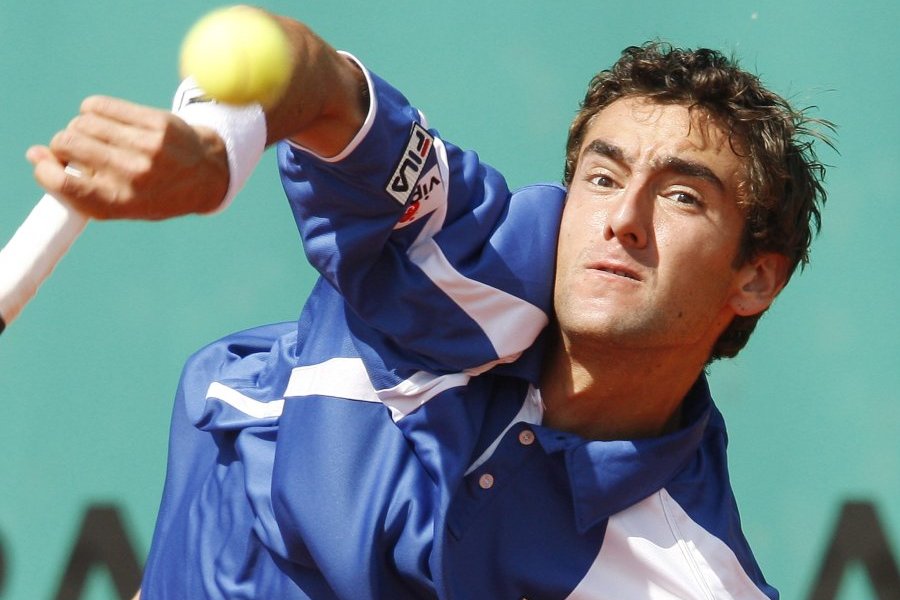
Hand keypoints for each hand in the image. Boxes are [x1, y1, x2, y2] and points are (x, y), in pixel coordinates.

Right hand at [27, 96, 228, 219]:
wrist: (208, 174)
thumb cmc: (155, 191)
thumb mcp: (121, 205)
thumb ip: (78, 188)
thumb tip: (33, 155)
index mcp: (123, 203)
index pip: (63, 183)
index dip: (44, 170)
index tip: (46, 162)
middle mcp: (135, 176)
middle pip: (67, 143)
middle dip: (63, 145)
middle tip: (78, 150)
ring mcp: (147, 147)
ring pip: (82, 122)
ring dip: (82, 128)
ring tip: (99, 138)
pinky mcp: (156, 122)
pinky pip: (99, 106)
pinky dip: (93, 111)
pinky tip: (106, 121)